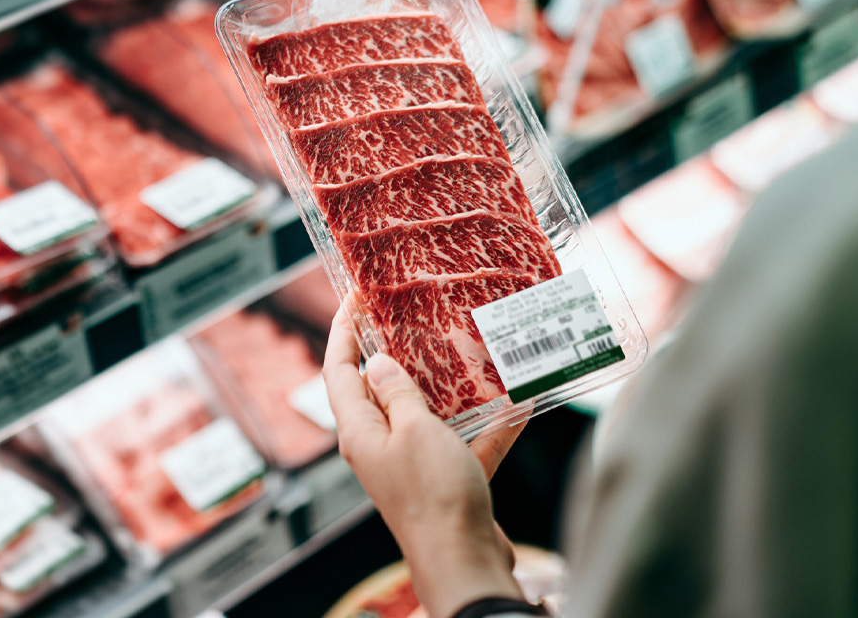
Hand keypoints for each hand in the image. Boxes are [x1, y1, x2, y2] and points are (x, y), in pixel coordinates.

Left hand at [323, 296, 526, 617]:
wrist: (464, 560)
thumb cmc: (432, 494)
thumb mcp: (413, 430)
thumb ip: (397, 393)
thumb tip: (377, 362)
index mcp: (359, 431)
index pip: (339, 370)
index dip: (342, 331)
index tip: (354, 297)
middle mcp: (379, 445)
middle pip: (379, 389)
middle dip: (397, 352)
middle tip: (414, 315)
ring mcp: (412, 464)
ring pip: (427, 413)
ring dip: (448, 387)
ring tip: (468, 349)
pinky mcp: (445, 480)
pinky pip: (464, 443)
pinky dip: (488, 427)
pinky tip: (518, 405)